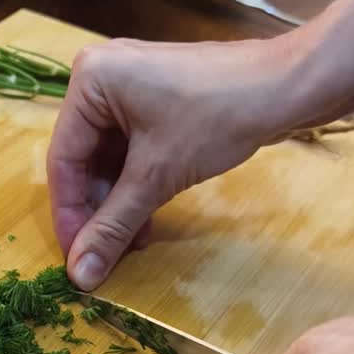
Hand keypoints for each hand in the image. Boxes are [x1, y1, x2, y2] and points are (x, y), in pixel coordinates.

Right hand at [47, 34, 320, 290]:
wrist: (290, 85)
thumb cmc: (218, 117)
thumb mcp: (157, 176)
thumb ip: (113, 225)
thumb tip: (80, 277)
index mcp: (89, 80)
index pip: (63, 160)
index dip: (69, 215)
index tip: (75, 260)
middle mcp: (100, 76)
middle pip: (84, 159)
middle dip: (97, 210)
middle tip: (103, 256)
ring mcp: (130, 86)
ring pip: (109, 158)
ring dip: (118, 202)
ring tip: (130, 243)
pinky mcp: (155, 98)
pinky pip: (131, 148)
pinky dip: (137, 184)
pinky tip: (145, 220)